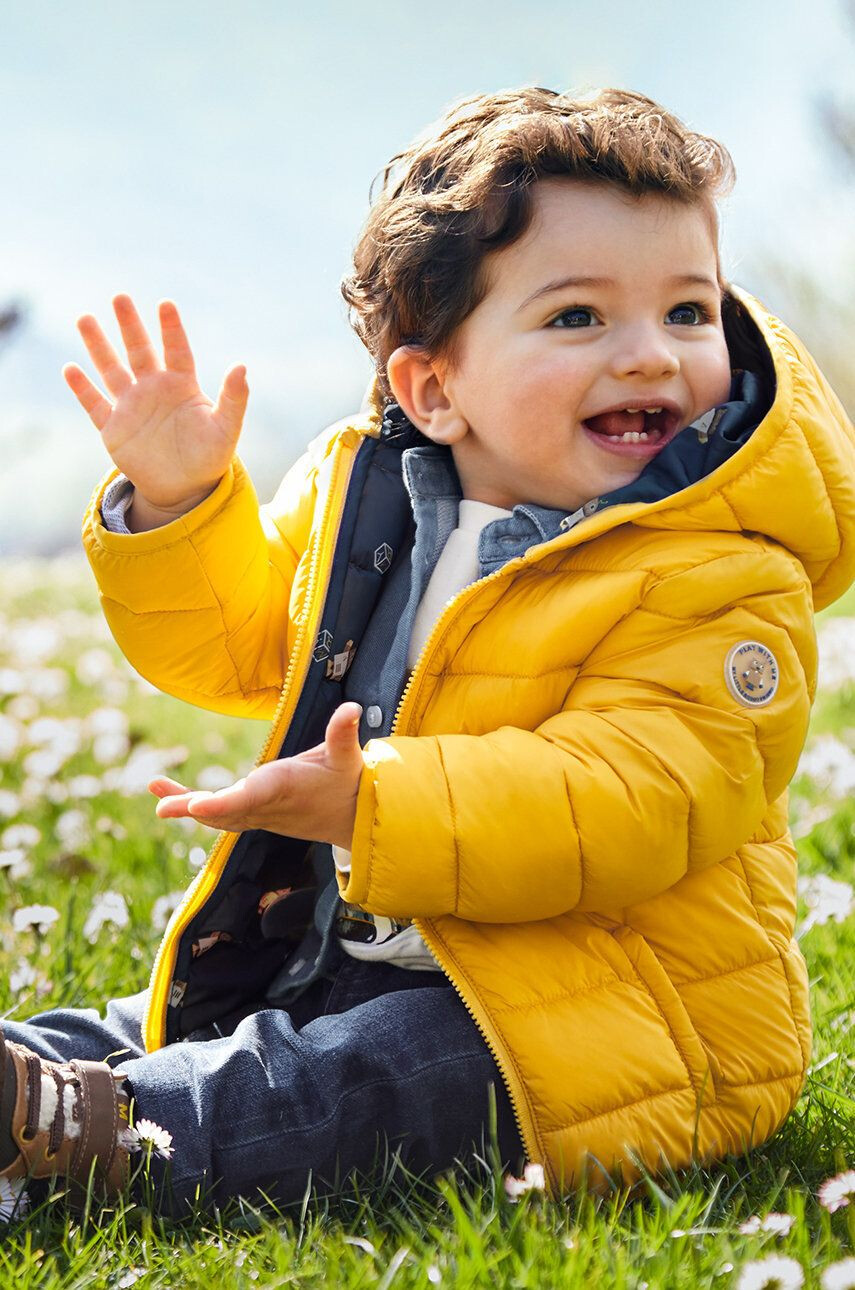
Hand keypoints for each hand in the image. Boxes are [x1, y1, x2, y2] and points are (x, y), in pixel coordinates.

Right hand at [63, 294, 247, 514]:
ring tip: (85, 319)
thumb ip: (234, 399)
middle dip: (129, 325)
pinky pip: (95, 404)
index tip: (166, 304)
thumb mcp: (226, 429)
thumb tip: (241, 367)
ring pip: (112, 370)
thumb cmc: (209, 457)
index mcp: (183, 385)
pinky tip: (70, 368)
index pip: (177, 350)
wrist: (184, 488)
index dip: (171, 329)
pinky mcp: (114, 428)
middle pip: (139, 351)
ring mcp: (132, 406)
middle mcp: (154, 389)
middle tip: (120, 296)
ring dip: (98, 346)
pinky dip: (82, 389)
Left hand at [149, 702, 363, 851]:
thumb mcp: (347, 757)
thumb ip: (343, 732)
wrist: (352, 819)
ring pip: (218, 814)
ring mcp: (259, 814)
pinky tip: (173, 799)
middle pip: (224, 810)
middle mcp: (267, 805)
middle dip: (191, 807)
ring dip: (185, 804)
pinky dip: (197, 808)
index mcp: (284, 788)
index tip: (196, 806)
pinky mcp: (255, 815)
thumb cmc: (348, 783)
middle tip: (161, 807)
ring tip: (155, 789)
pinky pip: (221, 815)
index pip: (251, 797)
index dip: (223, 803)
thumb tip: (352, 707)